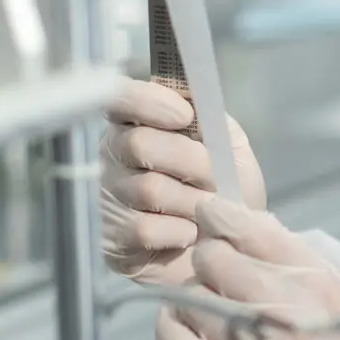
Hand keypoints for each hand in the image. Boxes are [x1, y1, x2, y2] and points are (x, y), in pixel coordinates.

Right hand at [99, 77, 266, 284]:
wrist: (230, 245)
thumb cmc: (227, 188)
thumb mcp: (230, 146)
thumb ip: (210, 118)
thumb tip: (190, 94)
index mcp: (138, 123)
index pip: (120, 98)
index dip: (147, 102)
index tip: (184, 115)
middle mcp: (115, 156)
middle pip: (138, 144)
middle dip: (190, 161)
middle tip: (216, 177)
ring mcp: (109, 198)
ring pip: (148, 189)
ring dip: (192, 201)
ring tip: (207, 208)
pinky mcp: (112, 239)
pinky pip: (144, 229)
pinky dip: (180, 232)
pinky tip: (189, 233)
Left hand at [155, 197, 339, 339]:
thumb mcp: (326, 292)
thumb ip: (287, 253)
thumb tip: (232, 216)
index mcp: (318, 285)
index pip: (254, 231)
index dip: (222, 217)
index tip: (211, 214)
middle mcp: (288, 312)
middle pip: (214, 258)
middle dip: (212, 262)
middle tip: (222, 276)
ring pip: (191, 295)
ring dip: (195, 299)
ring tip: (214, 309)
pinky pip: (176, 337)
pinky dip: (172, 326)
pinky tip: (185, 324)